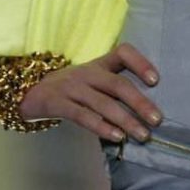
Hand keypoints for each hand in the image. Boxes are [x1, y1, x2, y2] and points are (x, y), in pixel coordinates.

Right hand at [19, 42, 163, 141]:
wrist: (32, 92)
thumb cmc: (73, 88)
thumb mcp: (93, 80)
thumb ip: (114, 88)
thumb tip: (147, 111)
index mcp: (99, 63)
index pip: (123, 52)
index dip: (141, 63)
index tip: (155, 81)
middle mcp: (87, 72)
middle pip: (117, 84)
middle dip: (139, 102)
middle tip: (157, 120)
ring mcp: (72, 87)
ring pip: (103, 103)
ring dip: (126, 120)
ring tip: (142, 134)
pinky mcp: (58, 103)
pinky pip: (83, 115)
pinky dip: (101, 126)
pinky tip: (117, 137)